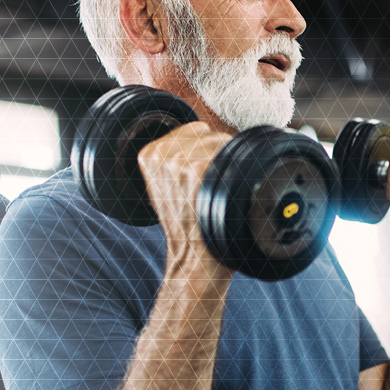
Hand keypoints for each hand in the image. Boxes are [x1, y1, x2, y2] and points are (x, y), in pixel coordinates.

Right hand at [136, 122, 232, 271]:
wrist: (194, 258)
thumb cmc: (188, 225)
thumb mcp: (167, 189)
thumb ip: (177, 159)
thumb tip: (207, 138)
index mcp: (149, 153)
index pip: (195, 131)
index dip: (208, 151)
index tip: (206, 177)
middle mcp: (162, 153)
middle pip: (211, 135)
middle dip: (220, 157)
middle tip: (216, 189)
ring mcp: (179, 160)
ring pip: (224, 143)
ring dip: (231, 165)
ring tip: (221, 193)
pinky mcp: (199, 169)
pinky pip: (231, 156)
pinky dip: (239, 173)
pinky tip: (228, 194)